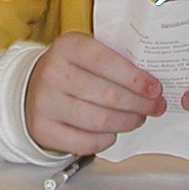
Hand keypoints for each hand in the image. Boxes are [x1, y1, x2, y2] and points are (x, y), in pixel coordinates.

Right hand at [23, 34, 163, 156]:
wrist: (33, 88)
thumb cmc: (72, 69)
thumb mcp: (88, 52)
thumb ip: (116, 60)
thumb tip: (152, 82)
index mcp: (67, 46)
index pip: (106, 61)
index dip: (135, 78)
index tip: (155, 88)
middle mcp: (52, 73)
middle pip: (108, 95)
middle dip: (139, 104)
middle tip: (155, 106)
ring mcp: (44, 103)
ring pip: (100, 121)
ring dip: (127, 122)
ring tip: (138, 118)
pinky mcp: (42, 129)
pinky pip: (86, 142)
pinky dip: (107, 139)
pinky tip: (113, 131)